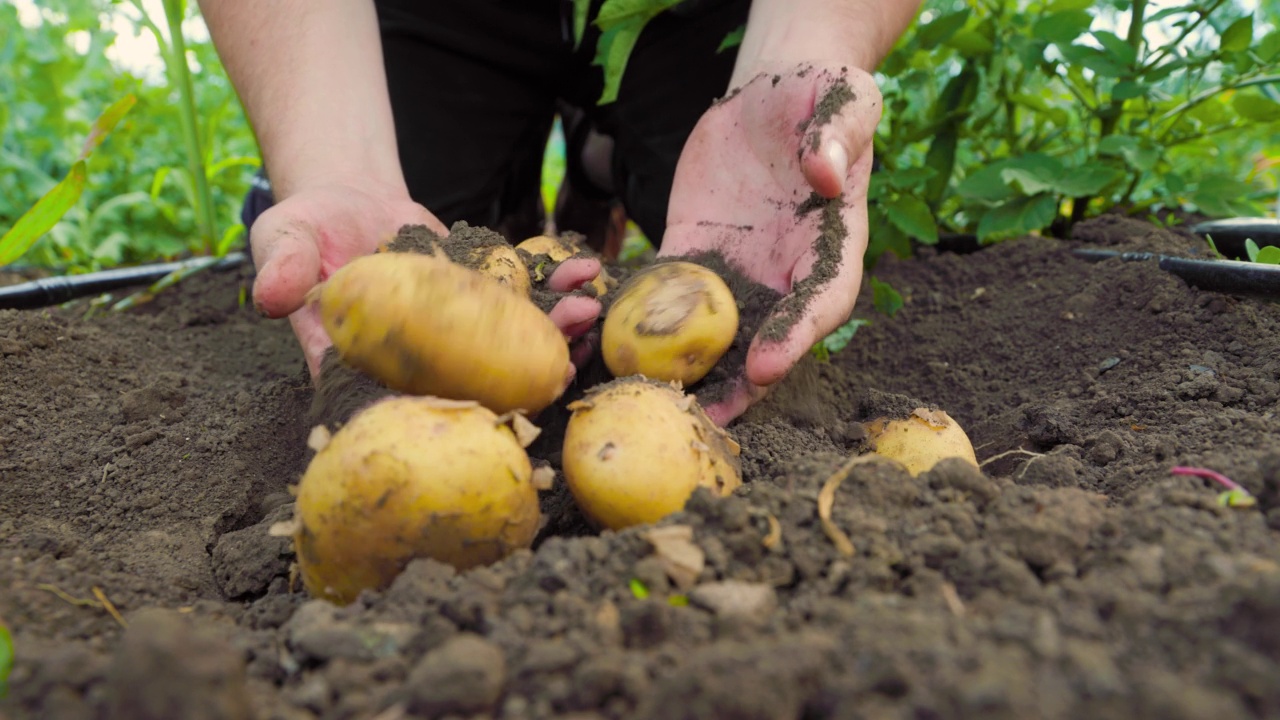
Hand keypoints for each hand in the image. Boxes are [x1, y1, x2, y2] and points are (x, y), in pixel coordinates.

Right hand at [250, 181, 603, 378]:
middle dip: (521, 378)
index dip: (449, 412)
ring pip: (511, 342)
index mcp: (368, 365)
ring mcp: (456, 328)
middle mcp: (419, 357)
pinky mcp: (482, 294)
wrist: (346, 195)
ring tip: (586, 310)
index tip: (489, 412)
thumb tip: (269, 299)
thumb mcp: (284, 239)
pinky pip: (524, 295)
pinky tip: (588, 270)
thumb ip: (282, 269)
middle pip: (475, 380)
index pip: (406, 401)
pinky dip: (556, 284)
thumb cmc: (306, 227)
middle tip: (561, 369)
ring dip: (552, 330)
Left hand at [660, 62, 881, 424]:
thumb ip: (837, 133)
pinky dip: (641, 323)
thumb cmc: (820, 94)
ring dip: (690, 370)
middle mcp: (784, 270)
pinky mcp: (692, 253)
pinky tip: (611, 349)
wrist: (769, 97)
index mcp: (831, 244)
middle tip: (707, 418)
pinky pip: (666, 294)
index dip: (796, 338)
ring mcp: (737, 269)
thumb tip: (823, 170)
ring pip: (715, 332)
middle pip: (768, 339)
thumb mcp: (842, 99)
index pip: (821, 302)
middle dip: (740, 384)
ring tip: (653, 402)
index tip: (766, 366)